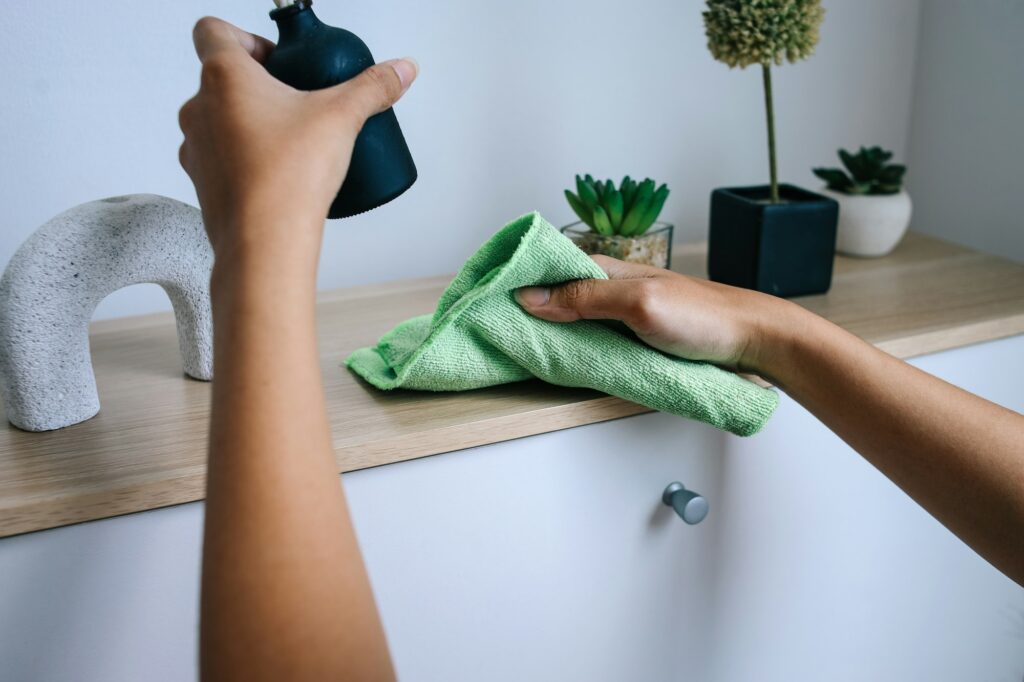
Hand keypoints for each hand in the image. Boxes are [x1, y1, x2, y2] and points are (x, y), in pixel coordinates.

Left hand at [178, 17, 417, 274]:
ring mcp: (195, 149)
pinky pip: (221, 160)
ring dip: (251, 124)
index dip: (247, 37)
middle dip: (261, 87)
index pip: (213, 30)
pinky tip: (280, 176)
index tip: (281, 61)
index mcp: (222, 77)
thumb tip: (400, 70)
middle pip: (222, 78)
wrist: (265, 243)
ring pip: (220, 121)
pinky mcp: (202, 185)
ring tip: (293, 144)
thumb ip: (373, 88)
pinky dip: (245, 160)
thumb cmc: (289, 176)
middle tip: (299, 104)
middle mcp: (198, 109)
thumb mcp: (342, 119)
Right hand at [514, 255, 806, 375]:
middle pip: (556, 296)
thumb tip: (529, 296)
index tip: (484, 299)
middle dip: (526, 310)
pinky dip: (575, 347)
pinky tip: (562, 359)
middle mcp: (611, 288)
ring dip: (549, 331)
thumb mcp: (639, 305)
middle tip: (493, 330)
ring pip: (573, 320)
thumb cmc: (704, 318)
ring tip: (517, 347)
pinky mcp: (636, 338)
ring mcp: (623, 314)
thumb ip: (585, 299)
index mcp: (607, 270)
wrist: (755, 340)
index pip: (548, 269)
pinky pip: (594, 339)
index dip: (517, 281)